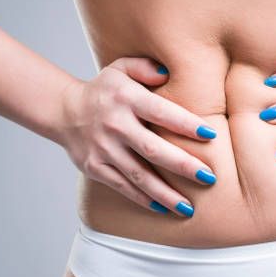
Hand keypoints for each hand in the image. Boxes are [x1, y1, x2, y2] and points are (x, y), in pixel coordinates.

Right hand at [57, 57, 217, 216]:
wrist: (64, 111)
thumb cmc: (106, 90)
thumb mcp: (121, 68)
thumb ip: (145, 68)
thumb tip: (167, 74)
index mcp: (126, 98)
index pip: (161, 112)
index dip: (186, 125)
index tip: (211, 136)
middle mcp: (115, 125)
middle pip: (153, 149)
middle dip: (183, 165)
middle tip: (209, 178)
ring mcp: (104, 149)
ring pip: (139, 175)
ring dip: (166, 193)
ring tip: (189, 208)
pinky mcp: (95, 168)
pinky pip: (123, 186)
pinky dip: (144, 199)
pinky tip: (165, 208)